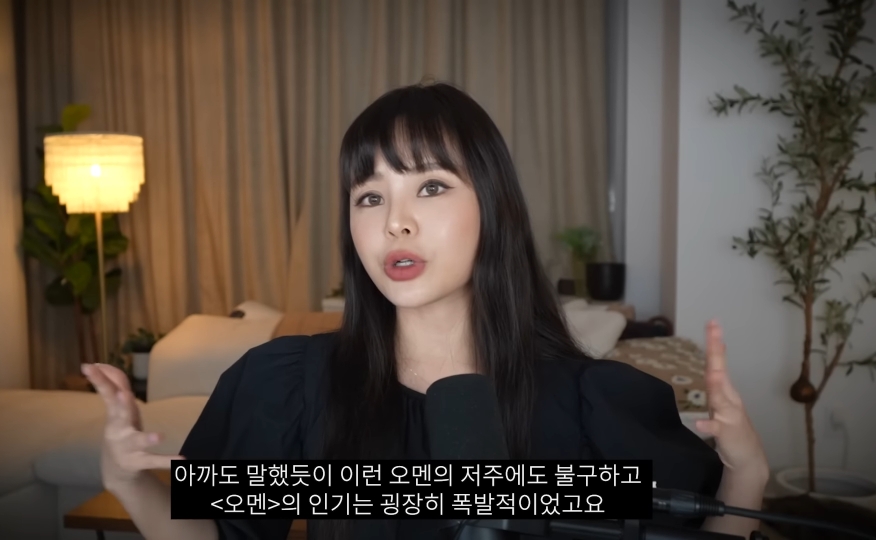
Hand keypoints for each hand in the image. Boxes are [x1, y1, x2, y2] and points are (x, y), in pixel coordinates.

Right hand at [81, 363, 183, 492]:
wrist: (115, 469)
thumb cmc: (120, 430)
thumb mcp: (116, 408)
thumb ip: (113, 385)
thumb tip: (102, 363)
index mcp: (115, 413)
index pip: (107, 393)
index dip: (100, 379)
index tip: (89, 365)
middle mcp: (118, 429)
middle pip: (119, 415)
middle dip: (122, 405)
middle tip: (124, 395)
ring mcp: (128, 446)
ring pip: (137, 441)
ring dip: (147, 439)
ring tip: (160, 436)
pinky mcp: (138, 462)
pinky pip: (154, 460)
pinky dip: (167, 461)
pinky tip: (182, 460)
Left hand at [695, 321, 768, 477]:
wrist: (748, 458)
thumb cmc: (731, 427)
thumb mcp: (722, 401)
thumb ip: (717, 382)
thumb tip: (715, 360)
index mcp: (724, 390)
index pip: (717, 362)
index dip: (715, 343)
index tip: (712, 322)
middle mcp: (728, 399)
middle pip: (719, 372)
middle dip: (716, 352)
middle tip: (714, 330)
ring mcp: (728, 416)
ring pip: (720, 399)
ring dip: (716, 386)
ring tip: (713, 373)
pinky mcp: (726, 434)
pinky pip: (716, 430)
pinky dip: (709, 426)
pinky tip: (700, 424)